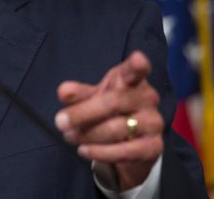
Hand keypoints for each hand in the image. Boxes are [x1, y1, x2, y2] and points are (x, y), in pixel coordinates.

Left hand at [54, 51, 163, 189]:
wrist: (132, 140)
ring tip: (70, 136)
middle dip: (83, 113)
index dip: (138, 64)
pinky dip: (100, 153)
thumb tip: (63, 92)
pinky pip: (124, 152)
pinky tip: (85, 150)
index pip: (138, 69)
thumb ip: (79, 93)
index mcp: (132, 79)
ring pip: (116, 129)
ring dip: (88, 135)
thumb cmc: (112, 108)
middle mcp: (147, 98)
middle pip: (114, 102)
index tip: (137, 59)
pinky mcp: (153, 146)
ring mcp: (153, 122)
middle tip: (60, 121)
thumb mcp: (94, 96)